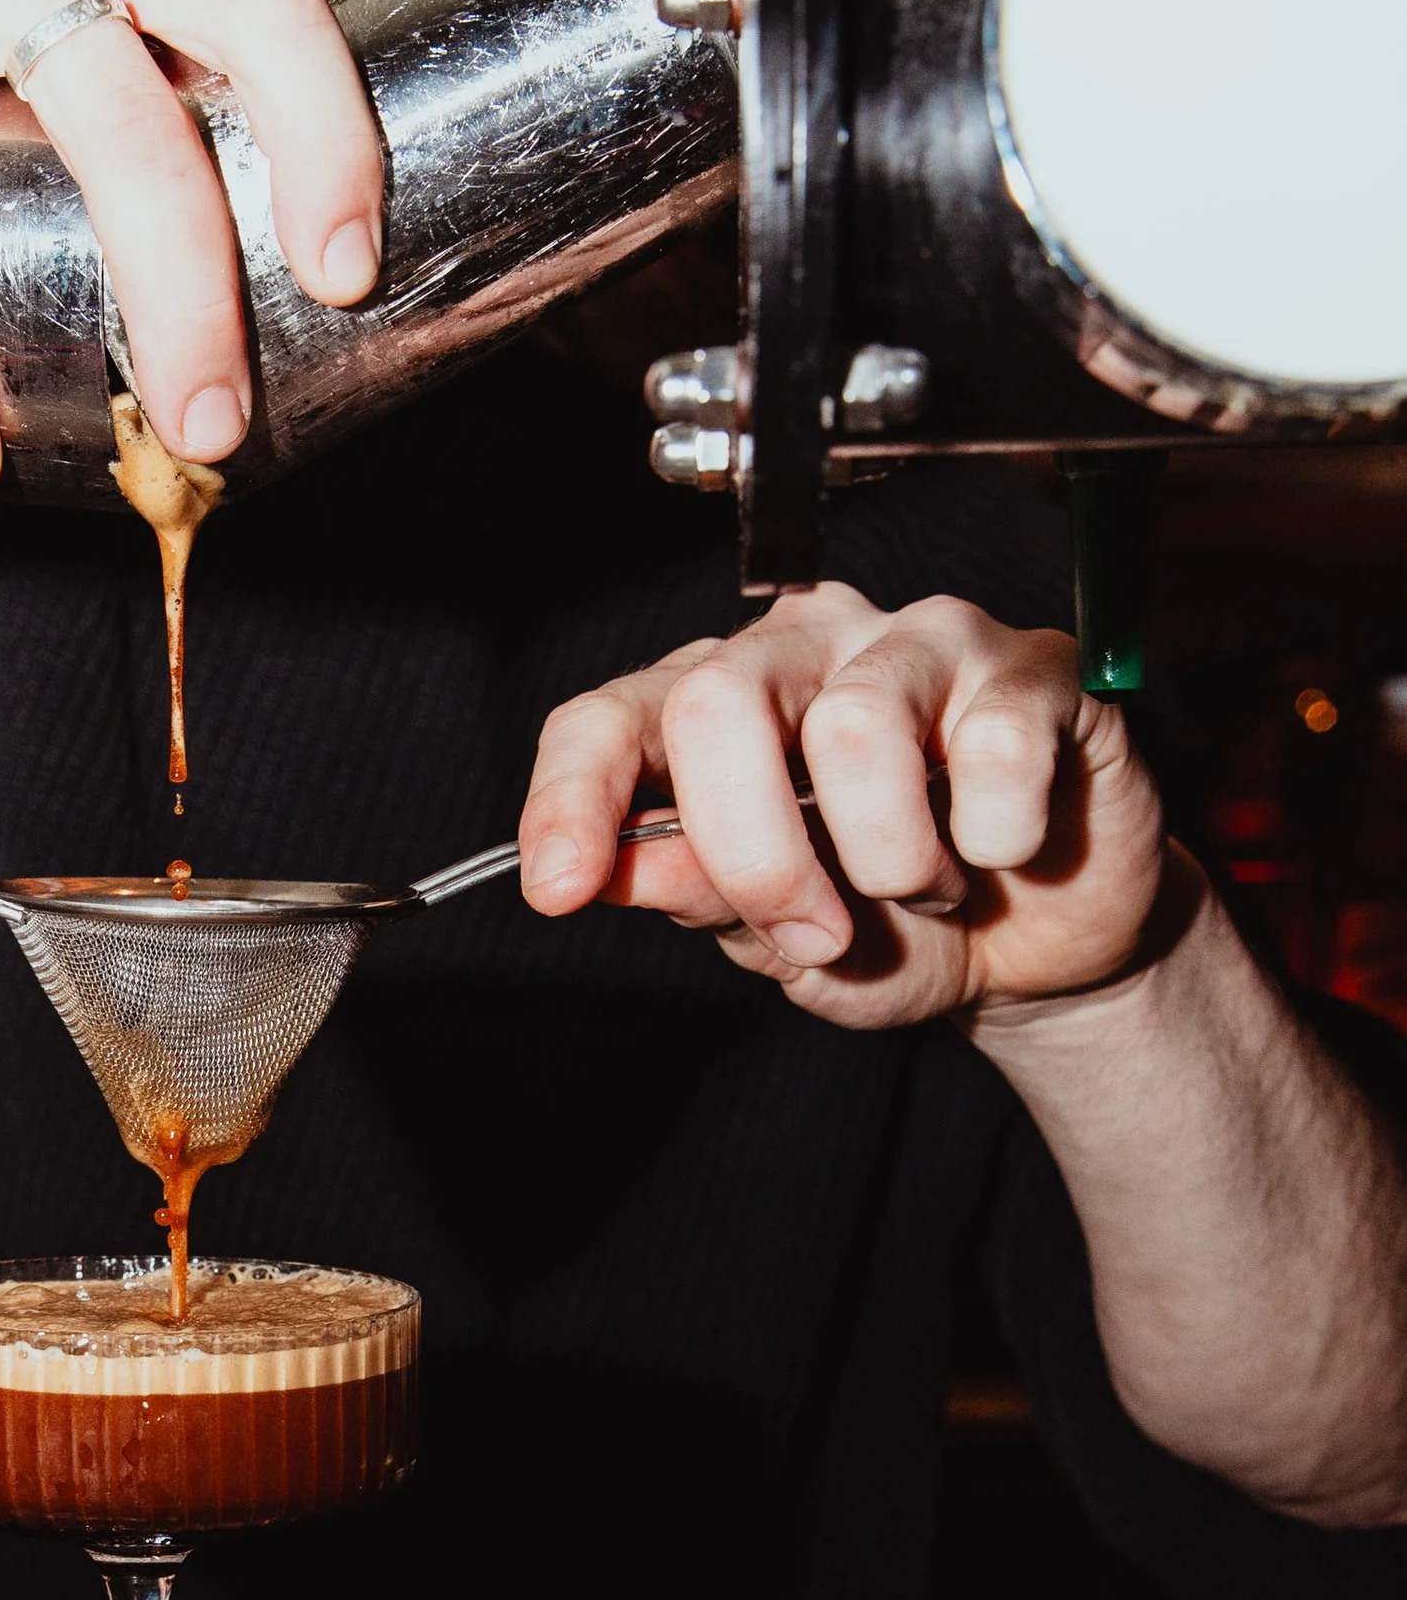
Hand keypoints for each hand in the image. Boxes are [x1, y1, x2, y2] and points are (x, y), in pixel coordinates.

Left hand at [517, 583, 1170, 1027]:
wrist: (1038, 959)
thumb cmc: (896, 930)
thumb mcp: (778, 939)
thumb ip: (699, 893)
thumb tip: (621, 868)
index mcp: (719, 706)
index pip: (610, 716)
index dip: (572, 795)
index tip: (562, 889)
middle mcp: (807, 647)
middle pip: (718, 702)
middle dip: (754, 852)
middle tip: (814, 936)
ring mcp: (921, 641)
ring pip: (855, 726)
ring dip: (894, 858)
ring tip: (930, 889)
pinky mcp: (1032, 668)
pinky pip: (993, 744)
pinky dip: (997, 839)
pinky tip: (1005, 849)